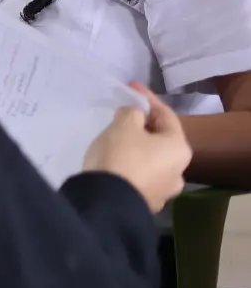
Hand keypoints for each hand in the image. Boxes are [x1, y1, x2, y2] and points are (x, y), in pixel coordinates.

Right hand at [83, 83, 190, 212]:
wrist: (108, 201)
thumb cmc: (122, 156)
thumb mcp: (124, 124)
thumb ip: (132, 112)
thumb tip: (136, 116)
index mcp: (179, 148)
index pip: (166, 115)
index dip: (147, 97)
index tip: (130, 85)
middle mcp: (179, 170)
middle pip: (161, 139)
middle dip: (143, 124)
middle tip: (124, 112)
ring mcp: (165, 189)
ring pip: (152, 159)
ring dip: (138, 146)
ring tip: (118, 137)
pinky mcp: (148, 201)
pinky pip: (141, 175)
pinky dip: (131, 163)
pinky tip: (116, 160)